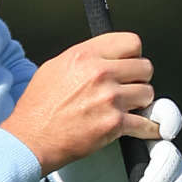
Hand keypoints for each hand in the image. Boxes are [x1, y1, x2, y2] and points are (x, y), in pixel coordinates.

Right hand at [0, 33, 156, 174]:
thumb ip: (83, 58)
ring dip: (142, 102)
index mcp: (85, 55)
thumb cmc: (38, 106)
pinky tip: (148, 128)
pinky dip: (150, 128)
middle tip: (130, 88)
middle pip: (145, 67)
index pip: (131, 42)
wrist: (31, 138)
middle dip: (140, 79)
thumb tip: (104, 57)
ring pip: (148, 93)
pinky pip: (147, 124)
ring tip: (130, 108)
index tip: (130, 65)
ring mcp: (110, 98)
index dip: (133, 55)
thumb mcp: (54, 67)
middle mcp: (100, 73)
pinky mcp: (114, 124)